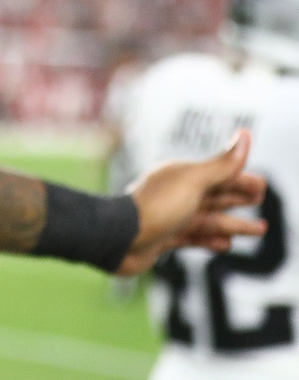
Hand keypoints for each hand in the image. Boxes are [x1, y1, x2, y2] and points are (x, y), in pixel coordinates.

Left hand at [117, 130, 267, 276]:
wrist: (118, 236)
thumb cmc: (155, 206)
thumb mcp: (193, 182)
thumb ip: (222, 165)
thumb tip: (246, 135)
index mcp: (182, 176)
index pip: (219, 175)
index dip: (241, 179)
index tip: (261, 185)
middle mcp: (176, 194)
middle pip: (215, 196)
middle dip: (239, 198)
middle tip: (261, 199)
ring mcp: (170, 217)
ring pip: (209, 219)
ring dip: (233, 224)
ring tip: (258, 229)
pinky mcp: (164, 237)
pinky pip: (194, 238)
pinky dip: (212, 240)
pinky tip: (226, 244)